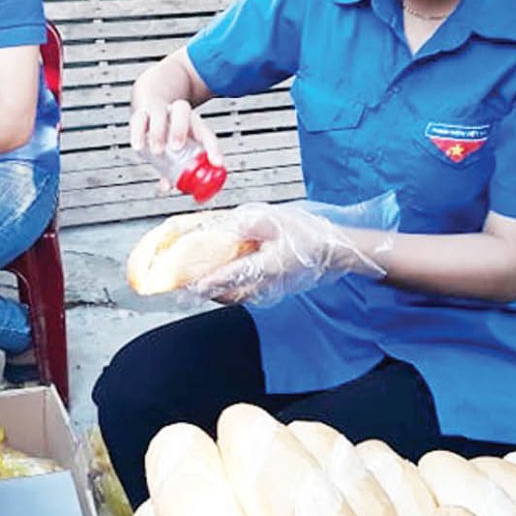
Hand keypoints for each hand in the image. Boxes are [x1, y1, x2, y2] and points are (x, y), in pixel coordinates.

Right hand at [129, 97, 223, 190]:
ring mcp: (158, 111)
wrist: (152, 109)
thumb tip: (171, 187)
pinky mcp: (141, 115)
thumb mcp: (181, 148)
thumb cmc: (171, 132)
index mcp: (193, 122)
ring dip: (157, 133)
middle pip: (182, 110)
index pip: (206, 132)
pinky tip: (138, 147)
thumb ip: (178, 168)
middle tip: (176, 148)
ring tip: (156, 151)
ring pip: (158, 113)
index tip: (216, 163)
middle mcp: (177, 112)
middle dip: (179, 129)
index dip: (213, 148)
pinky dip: (137, 134)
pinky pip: (138, 121)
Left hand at [189, 194, 399, 305]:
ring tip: (194, 281)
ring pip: (234, 295)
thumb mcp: (277, 220)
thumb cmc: (308, 234)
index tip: (193, 286)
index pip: (233, 275)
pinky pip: (242, 291)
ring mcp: (267, 287)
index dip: (211, 281)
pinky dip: (226, 286)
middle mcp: (265, 282)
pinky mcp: (269, 286)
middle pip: (228, 293)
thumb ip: (249, 224)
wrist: (331, 249)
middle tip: (184, 284)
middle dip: (205, 290)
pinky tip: (216, 276)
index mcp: (267, 266)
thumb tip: (223, 228)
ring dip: (214, 290)